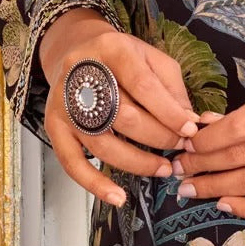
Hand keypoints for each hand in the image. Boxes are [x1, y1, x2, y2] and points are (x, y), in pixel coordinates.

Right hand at [39, 8, 199, 206]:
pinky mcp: (54, 126)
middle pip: (123, 116)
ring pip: (102, 143)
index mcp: (111, 48)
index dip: (168, 112)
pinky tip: (118, 197)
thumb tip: (188, 121)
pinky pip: (72, 163)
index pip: (143, 85)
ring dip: (137, 163)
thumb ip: (171, 87)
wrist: (77, 49)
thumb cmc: (120, 56)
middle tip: (180, 148)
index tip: (190, 130)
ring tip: (163, 168)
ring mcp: (64, 103)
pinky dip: (95, 184)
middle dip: (158, 137)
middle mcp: (81, 75)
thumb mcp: (150, 57)